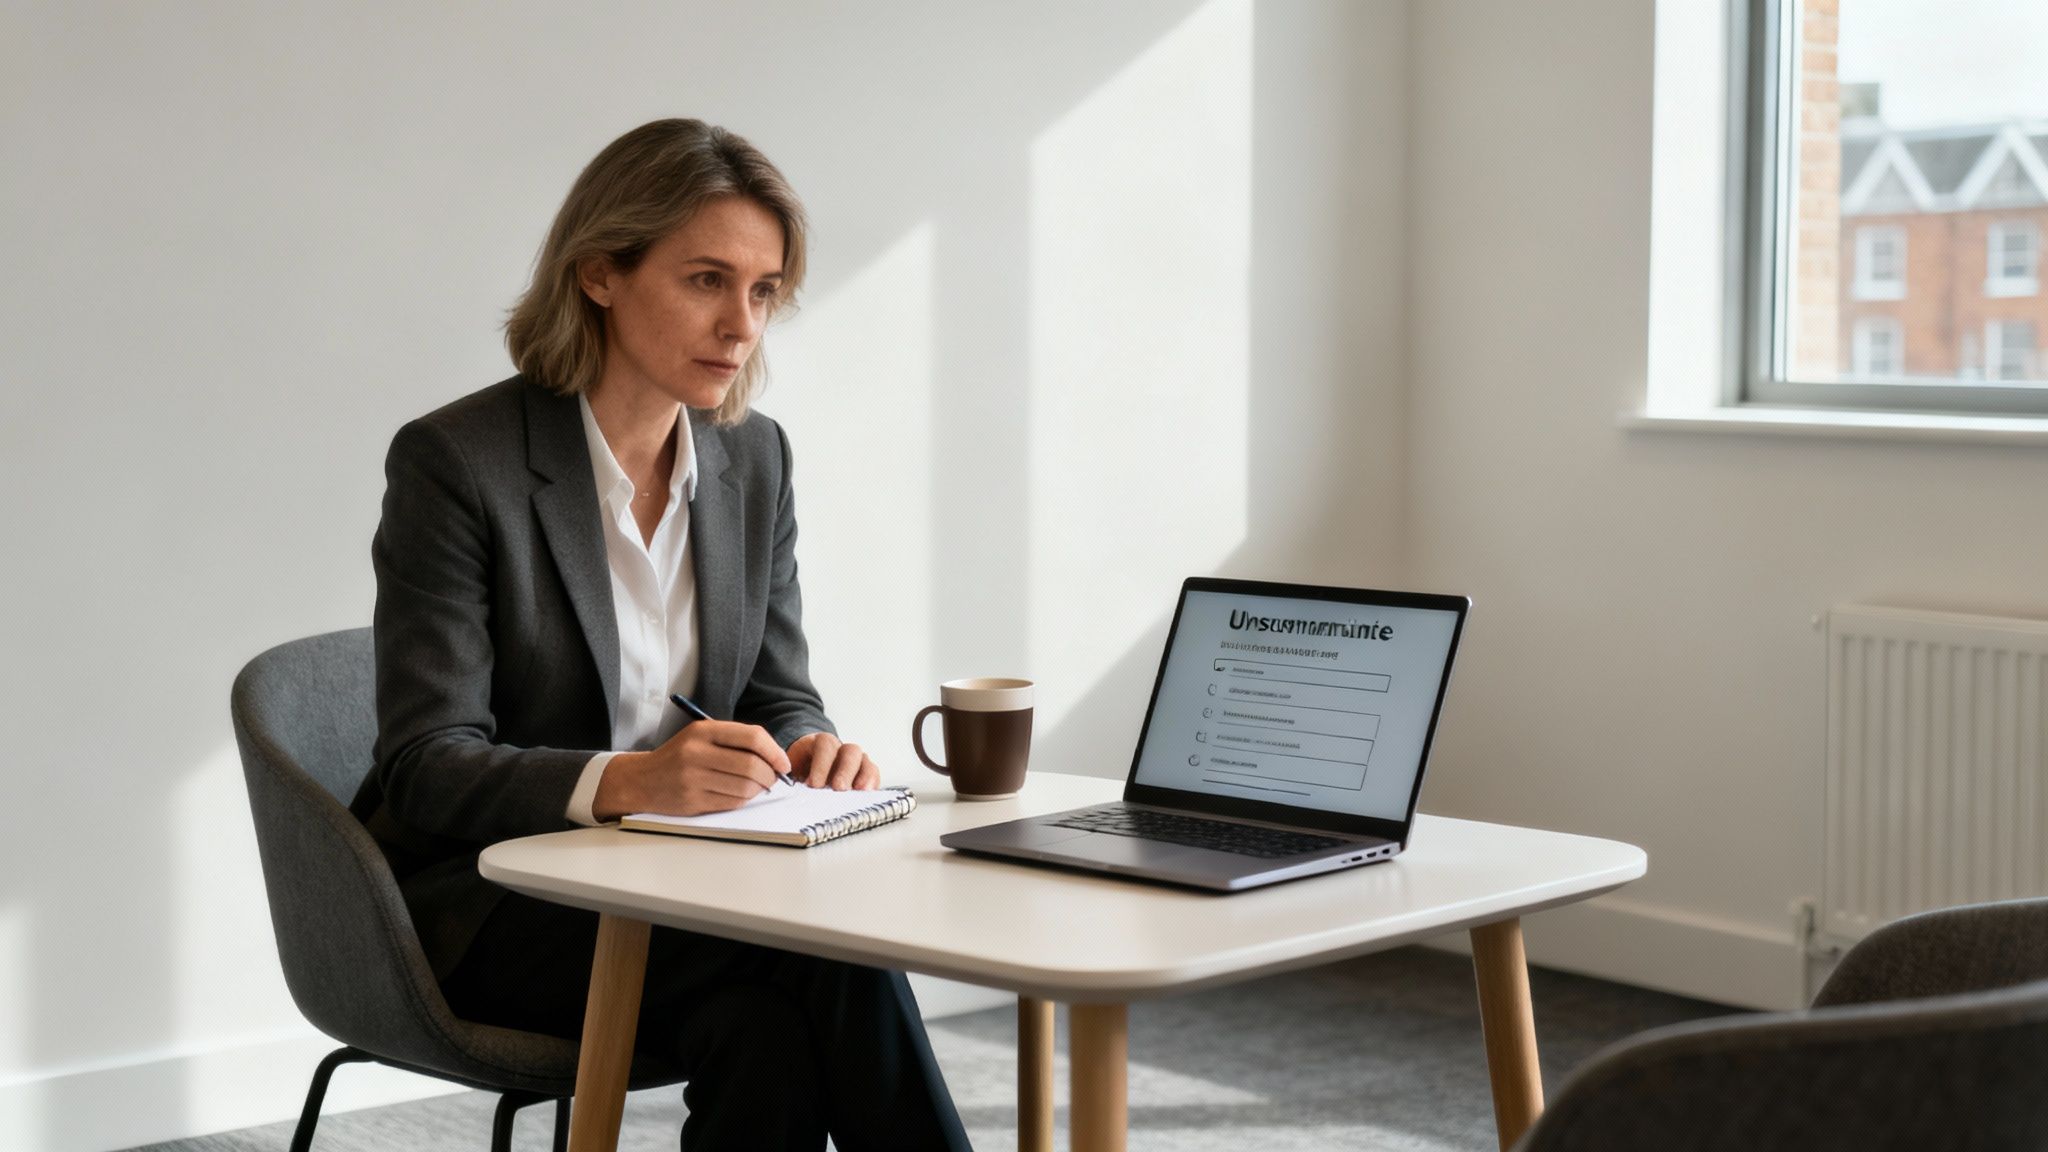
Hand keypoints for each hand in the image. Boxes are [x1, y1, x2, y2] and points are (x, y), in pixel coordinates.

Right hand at [592, 720, 791, 819]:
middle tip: (773, 779)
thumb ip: (735, 741)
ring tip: (757, 787)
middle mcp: (697, 752)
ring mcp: (693, 778)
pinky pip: (733, 803)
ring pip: (745, 787)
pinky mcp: (693, 801)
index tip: (783, 763)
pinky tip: (741, 795)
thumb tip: (775, 758)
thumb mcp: (701, 737)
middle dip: (771, 775)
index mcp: (702, 731)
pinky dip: (745, 800)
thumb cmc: (678, 756)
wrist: (641, 780)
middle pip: (752, 765)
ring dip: (760, 790)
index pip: (752, 737)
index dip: (775, 751)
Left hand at [787, 732, 879, 790]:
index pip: (825, 745)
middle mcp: (840, 749)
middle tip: (838, 788)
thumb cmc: (800, 772)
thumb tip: (788, 793)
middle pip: (849, 751)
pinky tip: (867, 793)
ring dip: (862, 775)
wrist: (807, 768)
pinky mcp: (864, 771)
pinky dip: (872, 781)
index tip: (814, 784)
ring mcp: (854, 759)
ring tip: (858, 792)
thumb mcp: (791, 771)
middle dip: (844, 770)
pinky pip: (873, 771)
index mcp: (819, 744)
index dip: (821, 764)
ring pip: (863, 759)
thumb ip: (791, 778)